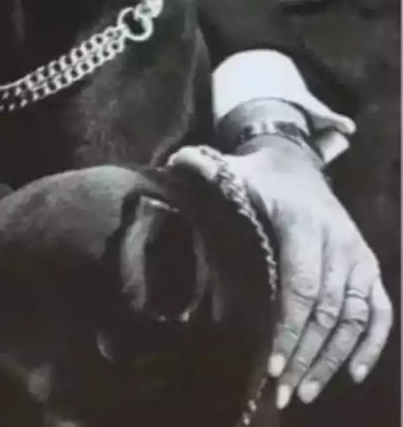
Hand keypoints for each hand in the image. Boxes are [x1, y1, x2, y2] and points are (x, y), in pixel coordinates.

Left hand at [169, 137, 391, 408]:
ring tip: (306, 391)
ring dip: (333, 358)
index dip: (289, 327)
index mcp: (302, 223)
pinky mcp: (367, 267)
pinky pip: (378, 310)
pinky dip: (369, 344)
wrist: (294, 162)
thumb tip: (173, 167)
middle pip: (327, 310)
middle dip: (306, 354)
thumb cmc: (253, 177)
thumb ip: (201, 169)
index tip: (273, 363)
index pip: (301, 285)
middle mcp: (337, 242)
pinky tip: (350, 373)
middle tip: (284, 391)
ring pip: (354, 317)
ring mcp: (356, 256)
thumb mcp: (227, 170)